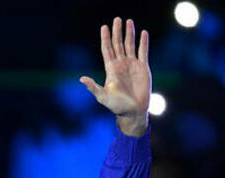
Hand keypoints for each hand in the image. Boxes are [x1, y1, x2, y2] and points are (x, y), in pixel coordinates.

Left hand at [80, 17, 150, 136]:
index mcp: (111, 69)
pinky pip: (143, 52)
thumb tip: (81, 79)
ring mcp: (132, 65)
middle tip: (117, 19)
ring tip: (129, 21)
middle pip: (118, 44)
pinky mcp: (143, 68)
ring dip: (129, 34)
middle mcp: (121, 65)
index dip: (105, 38)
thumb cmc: (117, 106)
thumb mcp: (103, 96)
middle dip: (117, 32)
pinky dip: (143, 42)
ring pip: (130, 45)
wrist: (133, 112)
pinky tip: (143, 33)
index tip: (104, 27)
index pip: (107, 49)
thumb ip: (93, 87)